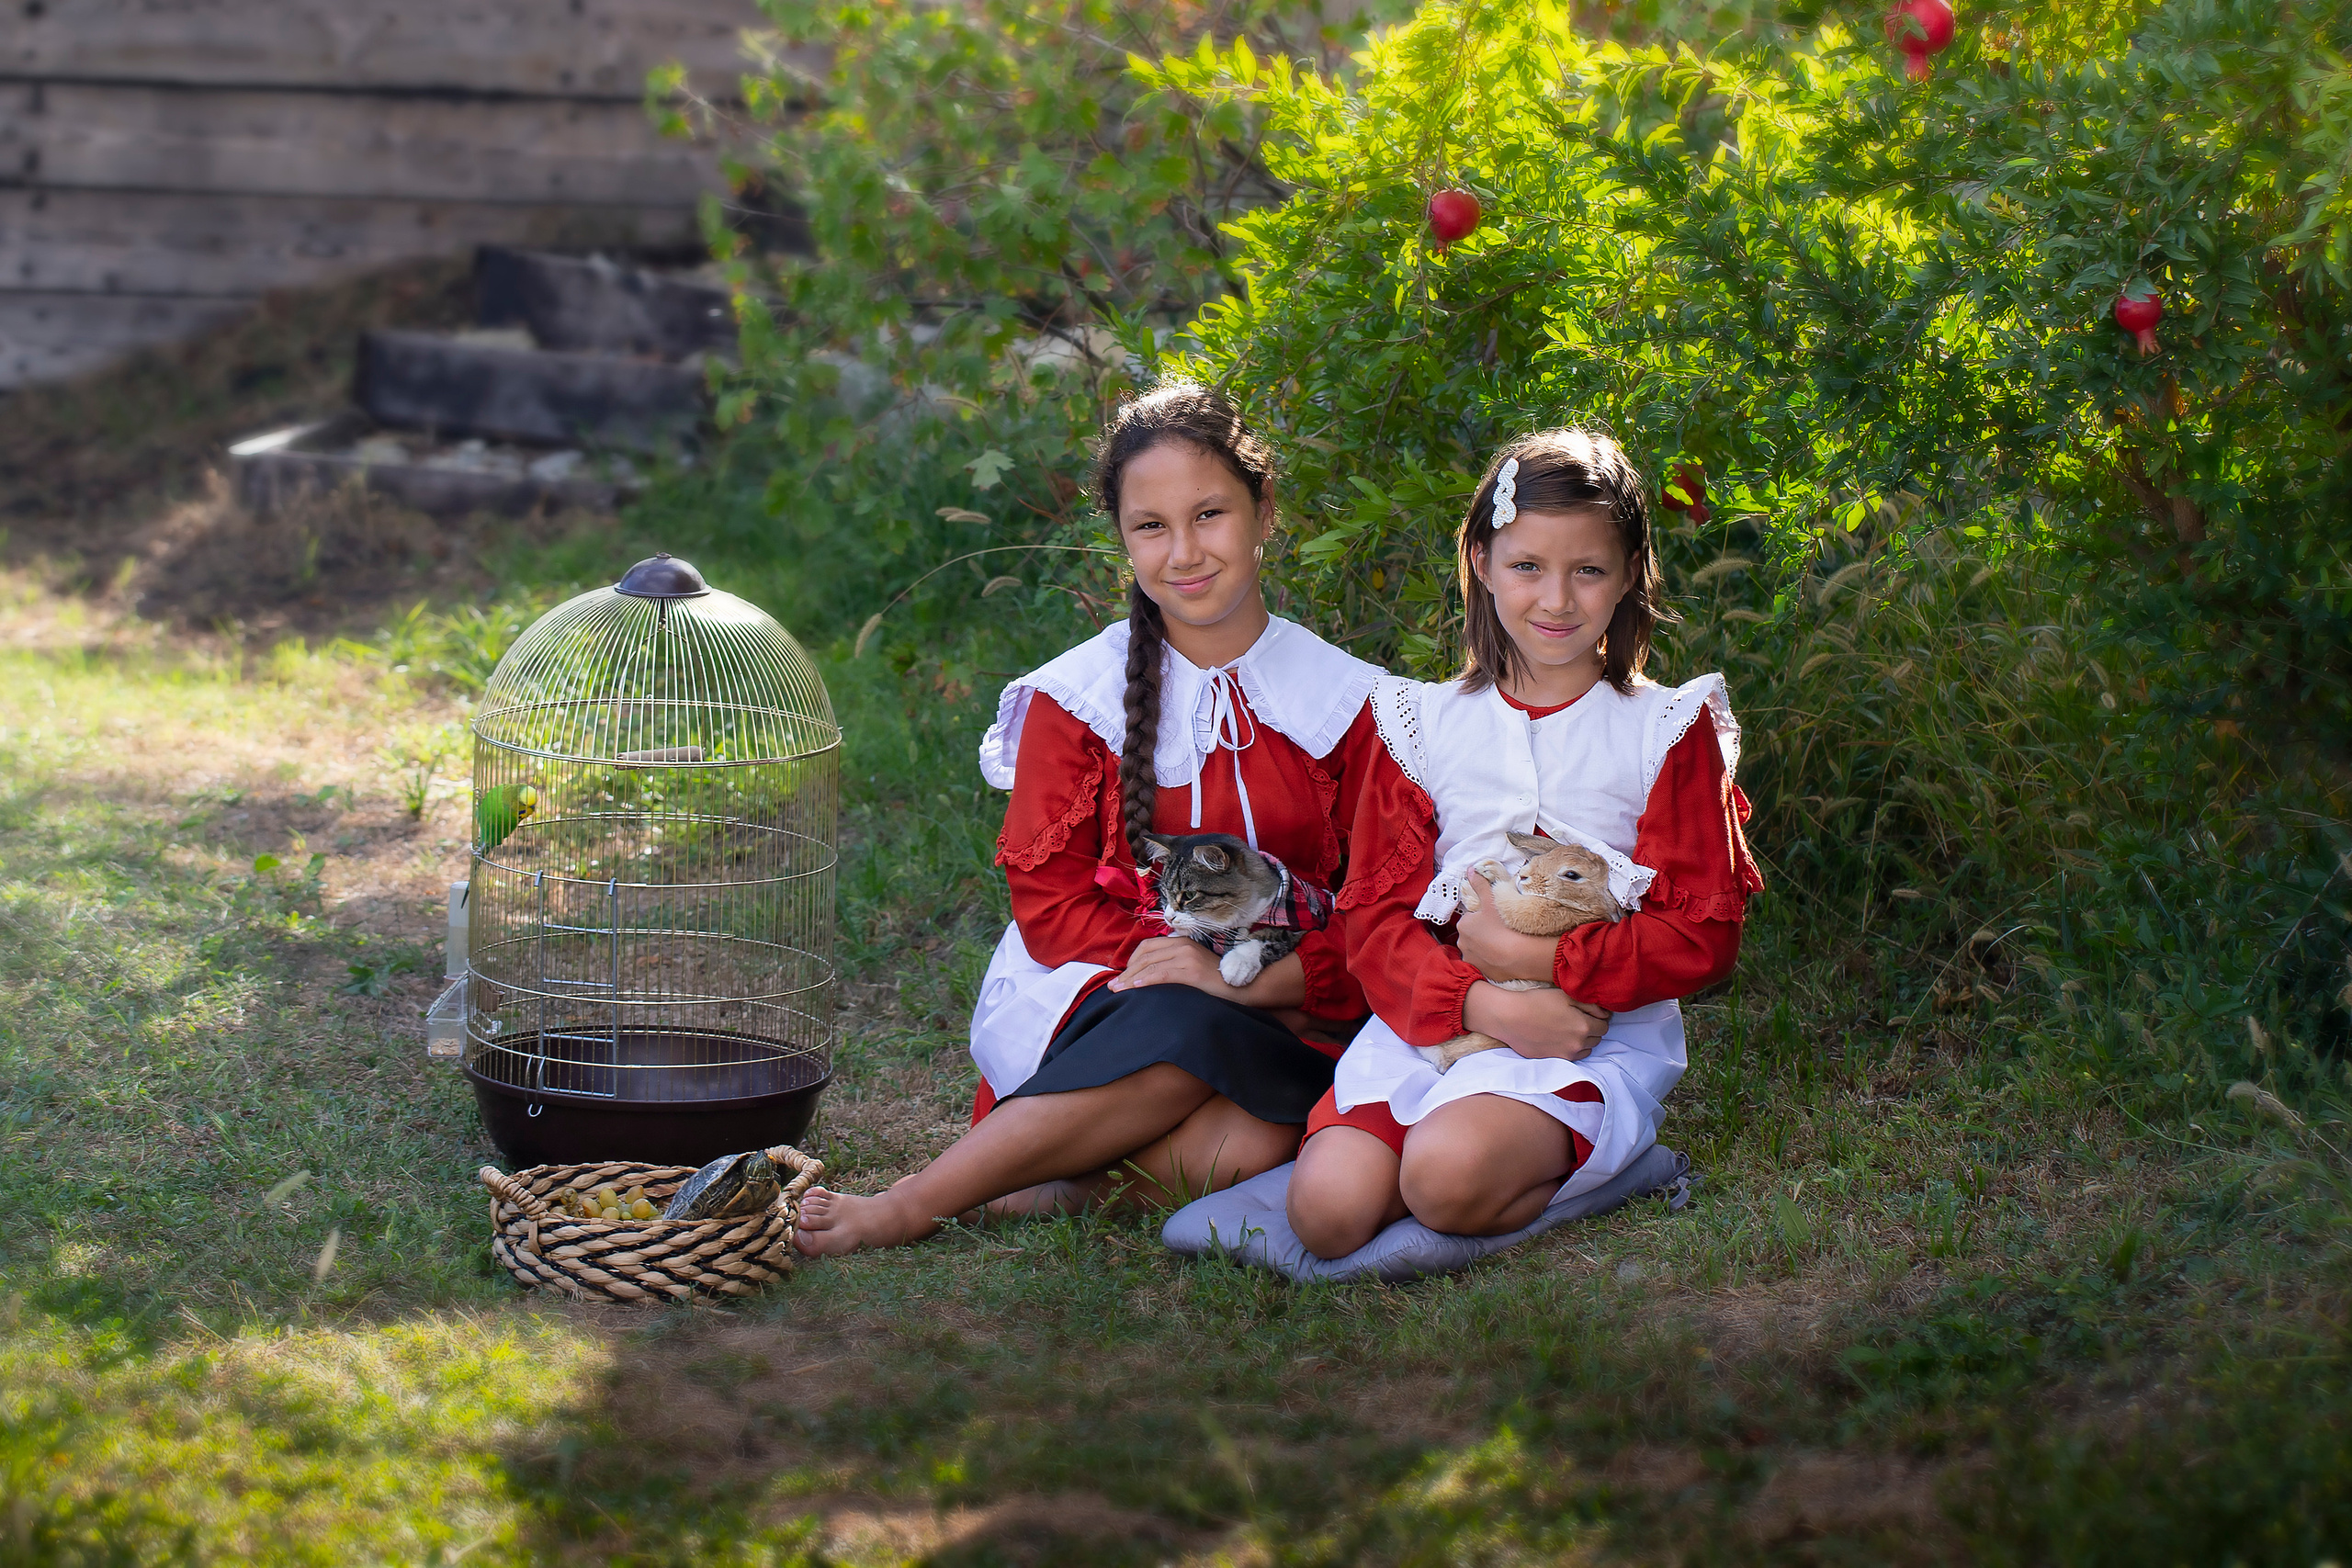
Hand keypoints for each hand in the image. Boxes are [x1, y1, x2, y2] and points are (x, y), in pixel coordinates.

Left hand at [1109, 937, 1307, 1009]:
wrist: (1245, 986)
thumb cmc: (1218, 981)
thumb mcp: (1194, 968)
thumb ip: (1175, 965)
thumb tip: (1150, 975)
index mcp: (1183, 942)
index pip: (1148, 947)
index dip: (1131, 961)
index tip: (1123, 976)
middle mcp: (1183, 945)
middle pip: (1145, 954)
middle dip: (1126, 970)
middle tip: (1114, 987)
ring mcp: (1187, 956)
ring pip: (1149, 964)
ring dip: (1130, 978)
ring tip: (1118, 990)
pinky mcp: (1191, 971)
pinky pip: (1161, 974)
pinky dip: (1144, 980)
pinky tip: (1135, 988)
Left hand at [1453, 872, 1557, 983]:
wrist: (1520, 955)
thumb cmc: (1504, 925)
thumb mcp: (1492, 901)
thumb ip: (1480, 885)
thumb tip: (1470, 869)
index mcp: (1463, 926)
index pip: (1471, 919)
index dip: (1483, 918)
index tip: (1496, 919)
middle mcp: (1462, 944)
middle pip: (1473, 936)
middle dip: (1483, 934)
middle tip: (1502, 931)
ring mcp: (1472, 960)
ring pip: (1478, 951)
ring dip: (1487, 948)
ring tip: (1504, 944)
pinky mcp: (1482, 973)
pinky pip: (1486, 964)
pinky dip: (1492, 961)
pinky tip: (1504, 957)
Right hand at [1462, 981, 1611, 1061]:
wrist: (1509, 1017)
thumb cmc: (1537, 1002)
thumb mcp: (1565, 996)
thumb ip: (1590, 1005)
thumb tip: (1606, 1014)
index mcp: (1583, 1027)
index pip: (1604, 1027)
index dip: (1599, 1019)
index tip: (1590, 1013)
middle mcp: (1577, 1044)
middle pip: (1596, 1039)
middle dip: (1592, 1030)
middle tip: (1579, 1019)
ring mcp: (1565, 1055)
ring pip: (1585, 1050)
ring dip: (1582, 1041)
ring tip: (1569, 1029)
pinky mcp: (1553, 1060)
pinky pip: (1571, 1056)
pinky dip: (1570, 1048)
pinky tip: (1559, 1037)